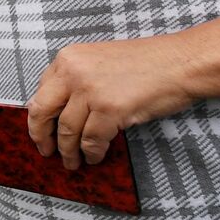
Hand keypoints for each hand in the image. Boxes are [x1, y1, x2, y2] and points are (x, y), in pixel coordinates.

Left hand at [26, 34, 195, 169]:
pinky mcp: (109, 109)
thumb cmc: (146, 63)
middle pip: (43, 112)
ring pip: (67, 131)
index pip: (41, 92)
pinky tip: (95, 156)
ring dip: (69, 151)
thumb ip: (76, 80)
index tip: (40, 130)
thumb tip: (59, 111)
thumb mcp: (99, 61)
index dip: (39, 117)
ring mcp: (90, 90)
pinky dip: (92, 153)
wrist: (180, 62)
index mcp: (68, 57)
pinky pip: (92, 140)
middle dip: (41, 137)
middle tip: (46, 152)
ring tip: (73, 161)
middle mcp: (73, 71)